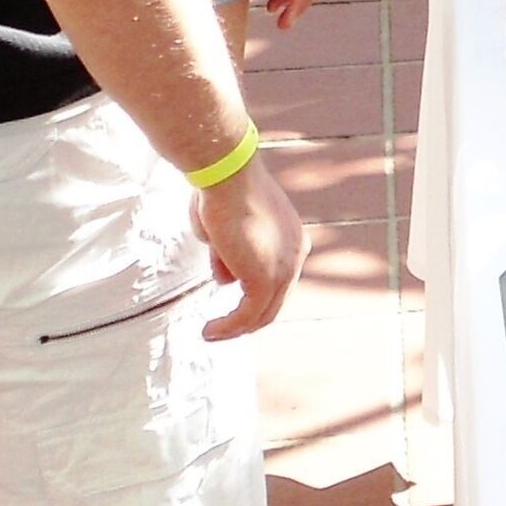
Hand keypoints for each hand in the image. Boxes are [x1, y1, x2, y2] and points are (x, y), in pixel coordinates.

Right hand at [195, 153, 303, 341]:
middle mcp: (297, 253)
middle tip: (219, 328)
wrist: (226, 172)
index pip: (278, 279)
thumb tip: (225, 278)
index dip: (253, 297)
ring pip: (262, 312)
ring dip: (234, 327)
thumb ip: (228, 255)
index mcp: (292, 237)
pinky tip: (209, 330)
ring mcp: (285, 267)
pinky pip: (247, 314)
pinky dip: (228, 327)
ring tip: (210, 333)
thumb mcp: (225, 229)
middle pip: (274, 301)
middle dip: (245, 318)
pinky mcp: (266, 278)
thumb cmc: (220, 189)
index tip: (228, 306)